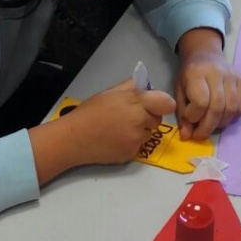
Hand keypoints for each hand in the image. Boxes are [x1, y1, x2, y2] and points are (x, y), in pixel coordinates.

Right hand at [29, 79, 174, 183]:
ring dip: (140, 130)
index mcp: (135, 102)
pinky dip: (131, 143)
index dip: (162, 103)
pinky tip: (115, 139)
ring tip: (120, 128)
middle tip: (130, 115)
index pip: (166, 103)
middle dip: (148, 116)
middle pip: (158, 119)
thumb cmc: (90, 112)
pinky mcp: (131, 154)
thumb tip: (147, 87)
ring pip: (149, 134)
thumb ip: (131, 86)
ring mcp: (136, 140)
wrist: (74, 139)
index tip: (155, 104)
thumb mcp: (110, 92)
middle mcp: (140, 121)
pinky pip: (139, 146)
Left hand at [174, 28, 240, 140]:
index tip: (189, 118)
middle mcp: (216, 73)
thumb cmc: (189, 75)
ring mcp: (232, 76)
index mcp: (196, 74)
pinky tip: (224, 116)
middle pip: (218, 107)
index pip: (201, 101)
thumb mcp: (179, 91)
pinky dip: (234, 116)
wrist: (205, 54)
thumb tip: (187, 136)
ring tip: (212, 124)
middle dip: (208, 126)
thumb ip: (182, 113)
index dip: (194, 116)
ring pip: (232, 108)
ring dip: (221, 123)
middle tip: (200, 134)